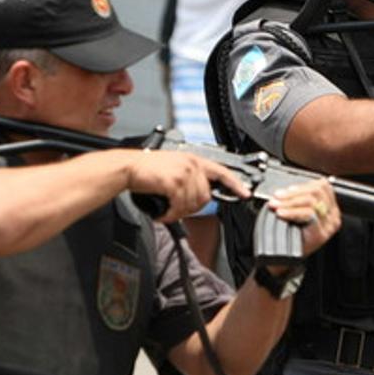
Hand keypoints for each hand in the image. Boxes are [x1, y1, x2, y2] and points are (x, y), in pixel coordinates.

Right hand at [125, 150, 250, 222]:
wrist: (128, 167)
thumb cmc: (148, 170)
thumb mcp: (174, 167)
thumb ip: (191, 177)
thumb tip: (202, 195)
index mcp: (194, 160)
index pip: (222, 172)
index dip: (235, 184)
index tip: (245, 194)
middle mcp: (192, 164)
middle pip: (206, 196)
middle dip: (192, 208)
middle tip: (177, 210)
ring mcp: (184, 173)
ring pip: (193, 203)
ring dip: (179, 213)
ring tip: (167, 211)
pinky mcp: (174, 182)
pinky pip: (179, 206)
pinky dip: (171, 214)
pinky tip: (163, 213)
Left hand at [266, 179, 339, 256]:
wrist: (288, 259)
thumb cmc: (293, 234)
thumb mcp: (300, 212)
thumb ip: (300, 198)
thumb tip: (288, 188)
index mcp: (331, 207)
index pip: (322, 186)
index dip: (302, 186)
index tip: (284, 190)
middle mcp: (333, 215)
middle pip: (317, 192)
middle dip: (293, 193)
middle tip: (277, 197)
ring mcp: (328, 225)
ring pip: (311, 201)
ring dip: (289, 201)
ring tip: (276, 205)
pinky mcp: (320, 233)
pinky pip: (308, 214)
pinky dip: (292, 212)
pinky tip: (281, 213)